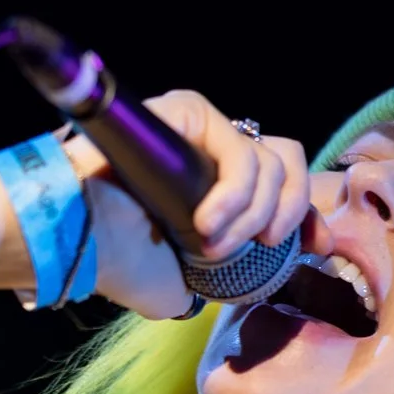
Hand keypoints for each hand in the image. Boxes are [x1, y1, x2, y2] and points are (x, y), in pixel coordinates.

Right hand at [58, 91, 325, 320]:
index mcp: (219, 186)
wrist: (77, 239)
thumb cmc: (122, 263)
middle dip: (284, 213)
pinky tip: (205, 223)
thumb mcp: (193, 281)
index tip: (316, 245)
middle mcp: (215, 152)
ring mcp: (203, 129)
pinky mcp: (189, 112)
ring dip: (249, 212)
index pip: (284, 183)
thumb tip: (285, 267)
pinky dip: (234, 195)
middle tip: (254, 247)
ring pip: (270, 160)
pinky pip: (239, 150)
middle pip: (288, 162)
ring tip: (209, 241)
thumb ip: (240, 272)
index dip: (308, 212)